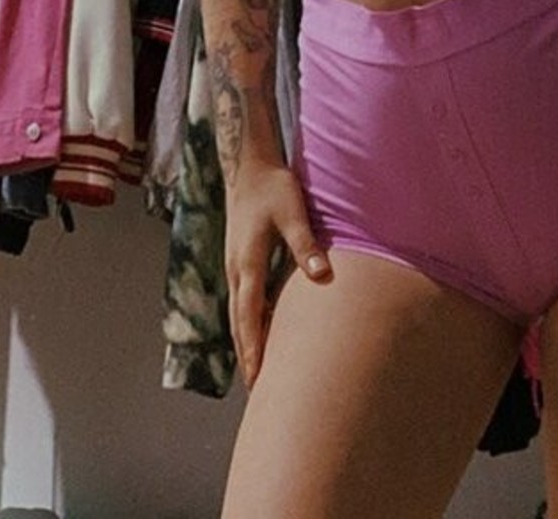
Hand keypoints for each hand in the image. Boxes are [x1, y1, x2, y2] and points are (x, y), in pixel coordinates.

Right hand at [224, 159, 331, 389]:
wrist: (248, 164)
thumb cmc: (273, 187)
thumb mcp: (292, 212)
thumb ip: (305, 244)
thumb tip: (321, 275)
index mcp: (247, 262)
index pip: (249, 315)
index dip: (254, 348)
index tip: (257, 378)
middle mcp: (236, 269)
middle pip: (239, 322)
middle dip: (247, 356)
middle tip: (257, 392)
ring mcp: (235, 265)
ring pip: (238, 313)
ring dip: (246, 342)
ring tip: (257, 372)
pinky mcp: (240, 260)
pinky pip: (243, 300)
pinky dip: (249, 322)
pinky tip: (261, 331)